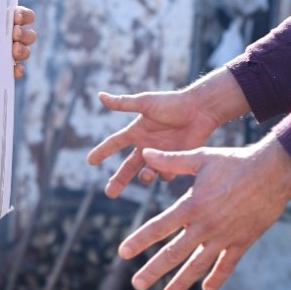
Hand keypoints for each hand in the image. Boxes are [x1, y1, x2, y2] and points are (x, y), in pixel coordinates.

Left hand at [12, 6, 36, 79]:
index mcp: (9, 22)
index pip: (26, 17)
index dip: (24, 16)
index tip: (17, 17)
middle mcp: (14, 37)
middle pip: (29, 36)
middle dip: (24, 34)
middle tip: (15, 33)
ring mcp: (12, 53)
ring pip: (25, 52)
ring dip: (22, 50)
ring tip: (14, 49)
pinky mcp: (6, 68)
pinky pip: (17, 70)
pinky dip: (18, 70)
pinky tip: (16, 69)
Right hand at [88, 68, 248, 197]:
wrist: (200, 111)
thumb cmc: (172, 104)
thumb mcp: (145, 103)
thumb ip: (123, 103)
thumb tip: (100, 95)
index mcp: (136, 132)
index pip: (114, 144)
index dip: (102, 152)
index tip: (90, 161)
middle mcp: (146, 145)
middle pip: (127, 167)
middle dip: (118, 181)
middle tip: (110, 194)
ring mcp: (161, 155)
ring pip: (146, 174)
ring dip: (144, 177)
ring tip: (146, 175)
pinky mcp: (176, 161)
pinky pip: (166, 174)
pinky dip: (164, 174)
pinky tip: (168, 168)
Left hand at [117, 137, 290, 289]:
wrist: (273, 173)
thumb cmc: (234, 162)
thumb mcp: (200, 158)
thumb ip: (171, 160)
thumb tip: (145, 152)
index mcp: (192, 205)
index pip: (159, 226)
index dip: (139, 240)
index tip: (122, 253)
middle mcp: (205, 226)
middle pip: (175, 253)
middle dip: (154, 270)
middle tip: (136, 284)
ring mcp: (225, 237)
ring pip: (199, 265)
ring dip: (181, 281)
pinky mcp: (243, 242)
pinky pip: (227, 265)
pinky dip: (216, 277)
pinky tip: (205, 289)